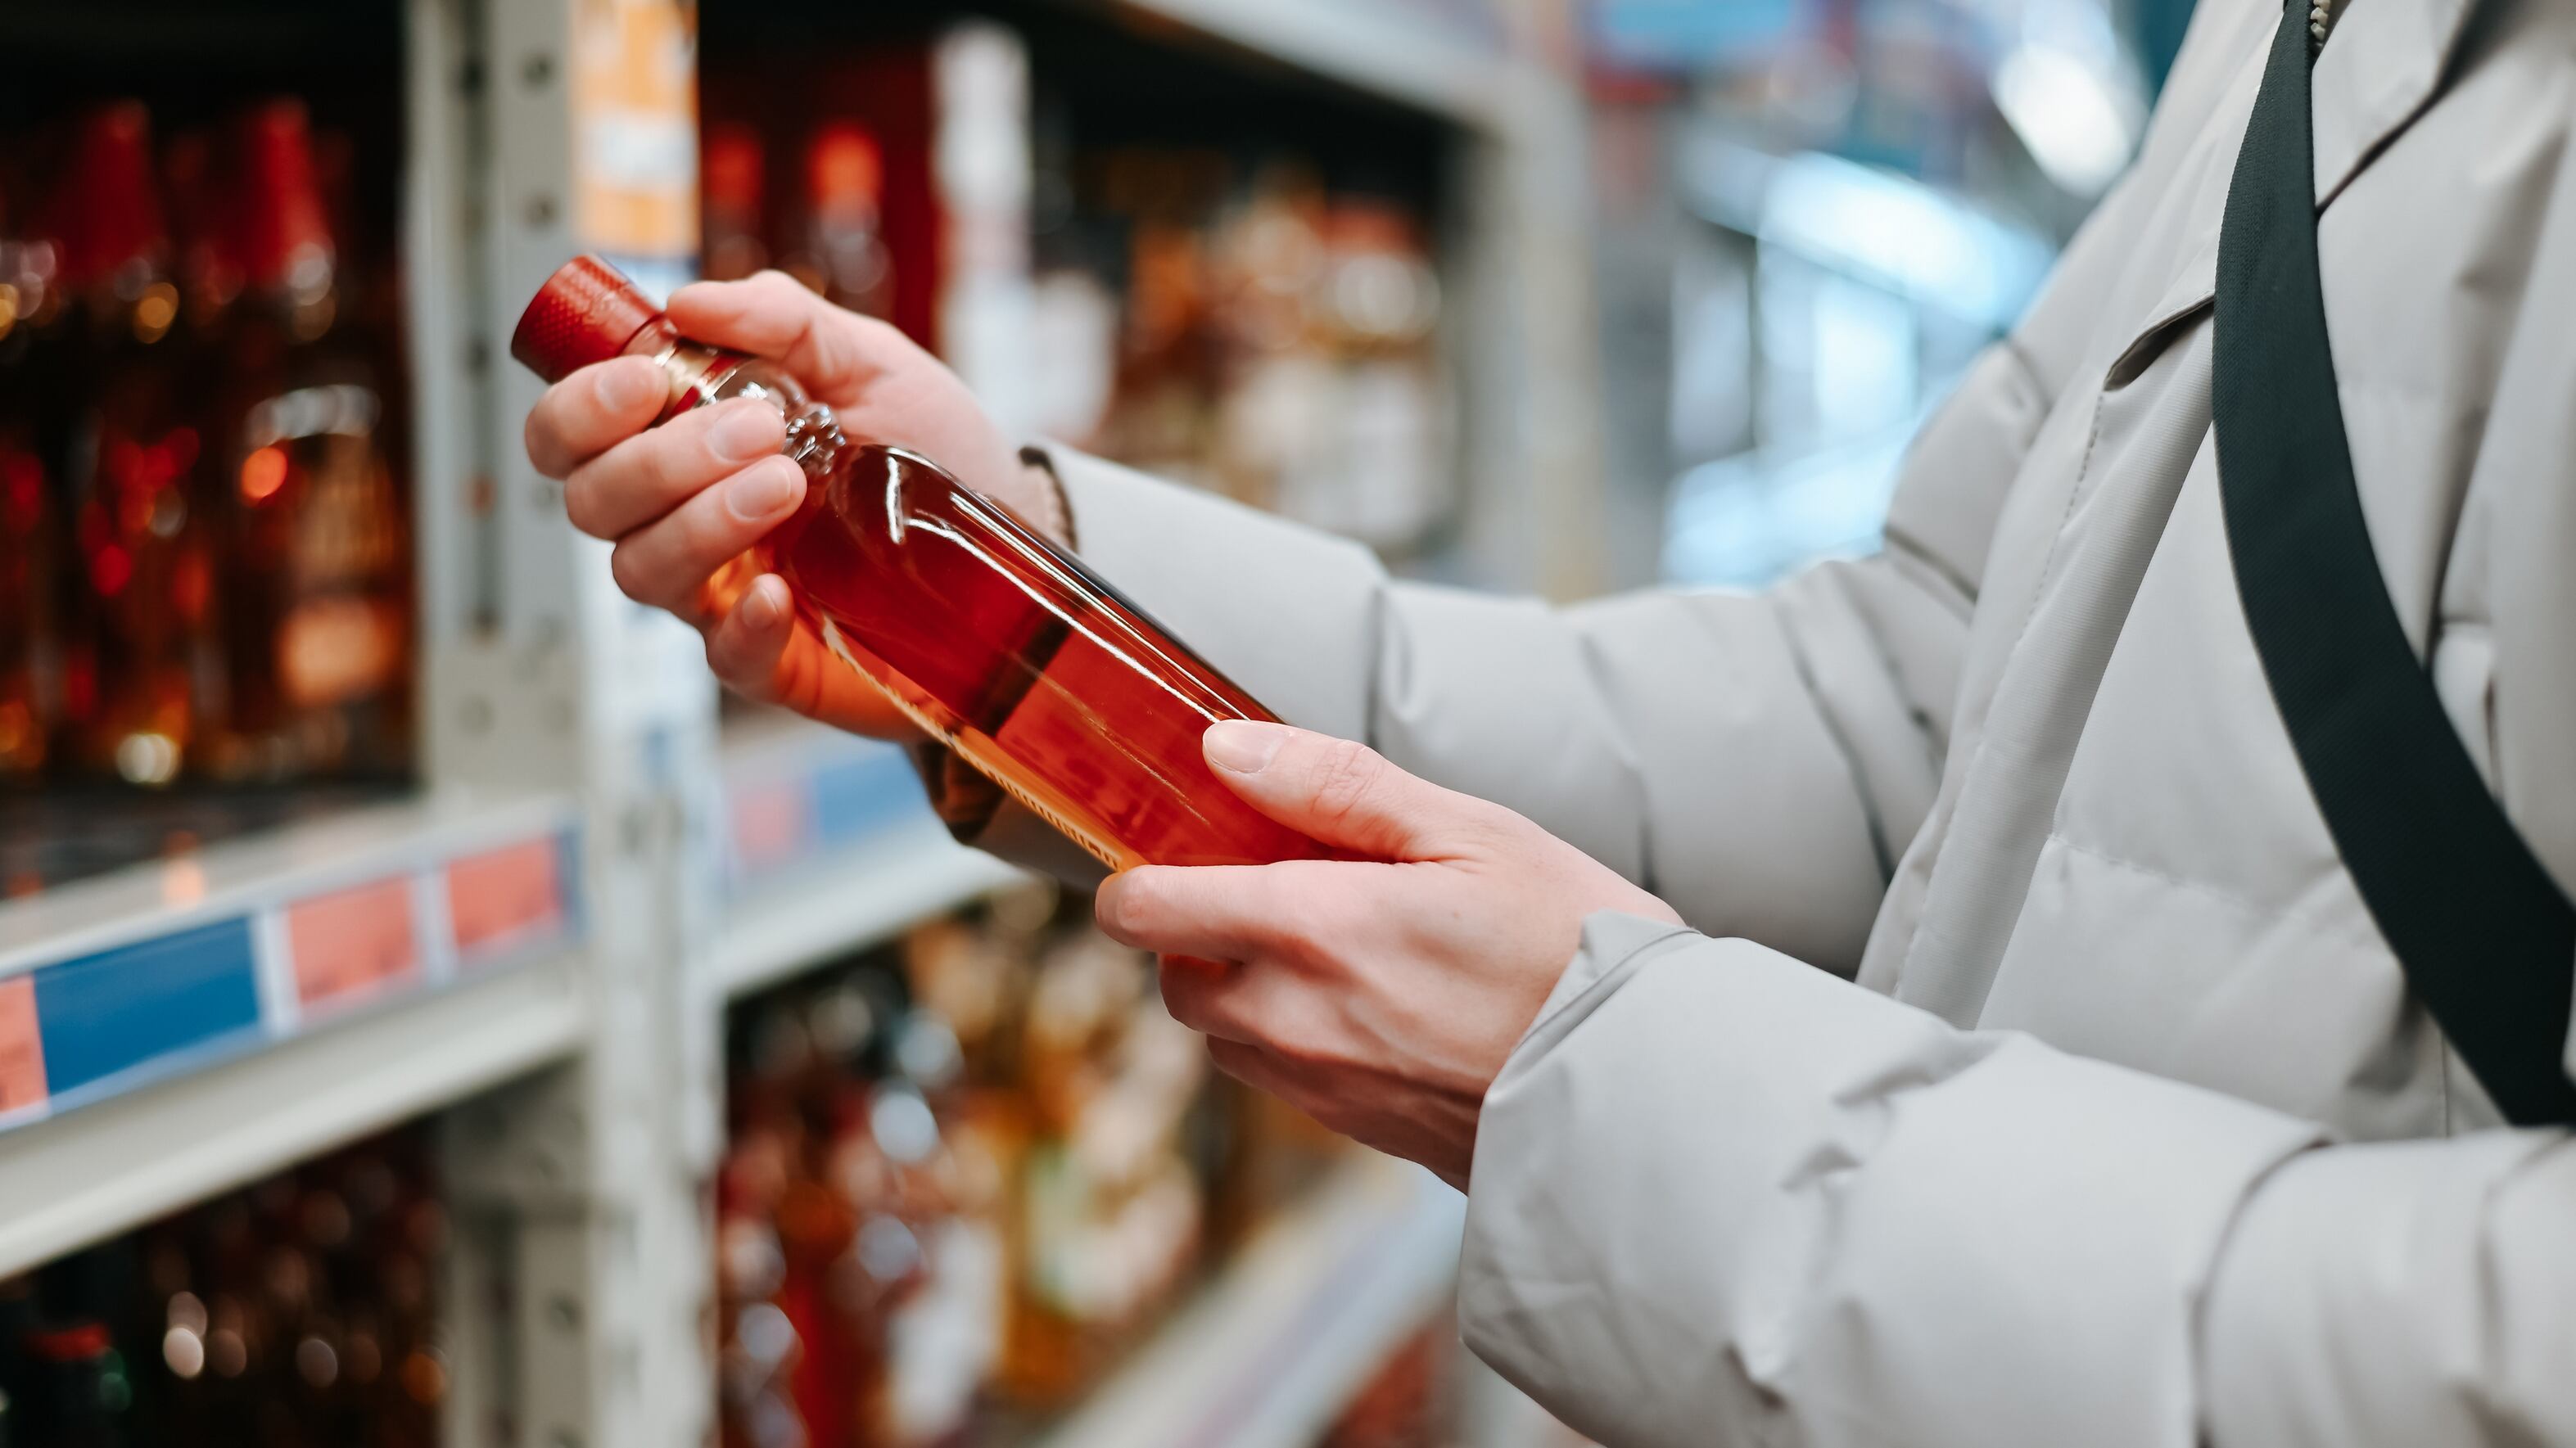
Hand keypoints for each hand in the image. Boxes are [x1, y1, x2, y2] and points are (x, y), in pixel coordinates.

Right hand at [521, 271, 1058, 736]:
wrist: (1014, 525)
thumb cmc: (928, 444)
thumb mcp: (867, 358)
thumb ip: (784, 319)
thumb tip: (687, 302)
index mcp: (685, 442)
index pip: (572, 437)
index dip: (581, 409)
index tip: (648, 379)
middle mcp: (686, 518)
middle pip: (594, 504)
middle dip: (658, 459)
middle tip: (760, 428)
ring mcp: (725, 594)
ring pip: (642, 574)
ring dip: (699, 522)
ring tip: (789, 484)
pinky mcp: (777, 661)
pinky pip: (723, 657)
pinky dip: (740, 625)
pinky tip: (779, 592)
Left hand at [1094, 722, 1684, 1188]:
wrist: (1652, 1087)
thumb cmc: (1575, 943)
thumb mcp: (1470, 831)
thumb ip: (1334, 787)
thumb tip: (1226, 748)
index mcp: (1313, 932)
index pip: (1145, 910)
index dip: (1137, 875)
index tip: (1177, 845)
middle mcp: (1294, 1020)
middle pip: (1174, 977)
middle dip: (1202, 929)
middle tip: (1286, 884)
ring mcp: (1322, 1088)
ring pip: (1225, 1034)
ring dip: (1251, 985)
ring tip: (1348, 944)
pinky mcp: (1360, 1132)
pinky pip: (1285, 1078)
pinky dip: (1302, 1034)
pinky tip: (1387, 1001)